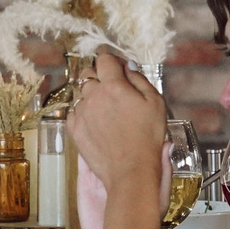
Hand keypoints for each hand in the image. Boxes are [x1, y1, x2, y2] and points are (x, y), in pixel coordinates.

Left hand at [65, 50, 168, 206]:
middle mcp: (93, 95)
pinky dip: (83, 113)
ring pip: (81, 94)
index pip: (104, 59)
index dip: (109, 58)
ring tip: (106, 110)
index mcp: (114, 85)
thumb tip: (127, 66)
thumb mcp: (155, 103)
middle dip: (98, 75)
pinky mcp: (74, 129)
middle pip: (88, 74)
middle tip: (111, 87)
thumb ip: (139, 79)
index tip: (113, 63)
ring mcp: (81, 112)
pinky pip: (74, 112)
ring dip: (91, 96)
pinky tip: (96, 122)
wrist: (131, 170)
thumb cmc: (147, 137)